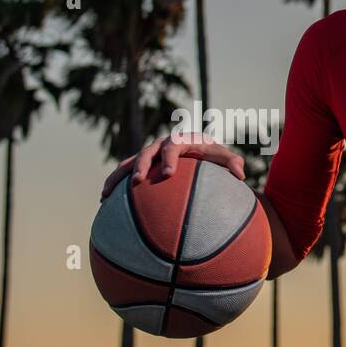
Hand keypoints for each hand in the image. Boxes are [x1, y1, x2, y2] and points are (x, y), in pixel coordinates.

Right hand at [99, 131, 245, 200]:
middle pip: (146, 153)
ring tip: (105, 195)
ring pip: (128, 164)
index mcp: (180, 141)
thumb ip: (232, 162)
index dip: (169, 158)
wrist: (197, 151)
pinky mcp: (140, 168)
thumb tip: (241, 174)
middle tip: (138, 181)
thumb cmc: (211, 156)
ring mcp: (148, 157)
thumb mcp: (223, 157)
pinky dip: (114, 188)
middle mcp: (160, 146)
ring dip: (117, 178)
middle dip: (141, 166)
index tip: (169, 174)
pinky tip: (104, 205)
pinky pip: (124, 177)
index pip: (173, 146)